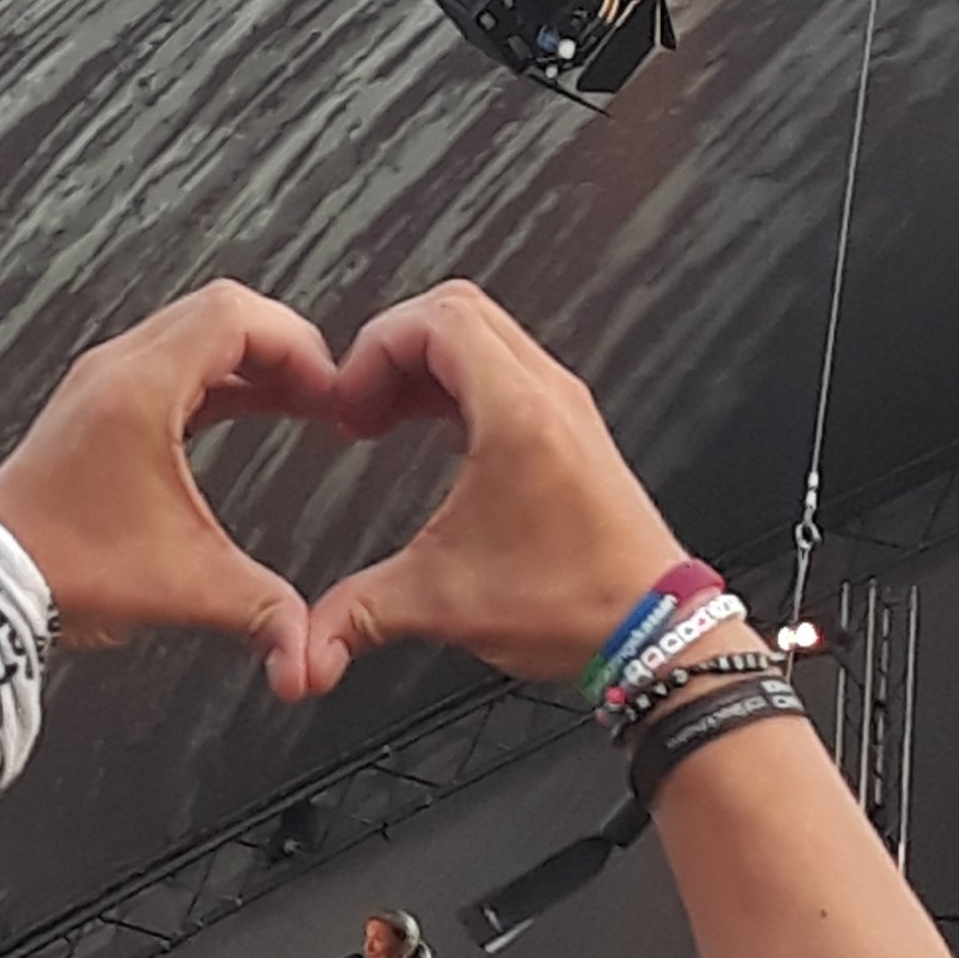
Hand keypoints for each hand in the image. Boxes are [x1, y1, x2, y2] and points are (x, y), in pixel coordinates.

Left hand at [0, 282, 336, 702]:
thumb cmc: (64, 569)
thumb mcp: (185, 587)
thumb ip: (262, 611)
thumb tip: (308, 652)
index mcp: (139, 390)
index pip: (235, 316)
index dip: (298, 343)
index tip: (330, 386)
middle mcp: (115, 372)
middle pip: (218, 314)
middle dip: (281, 348)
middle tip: (322, 391)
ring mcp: (99, 386)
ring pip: (190, 336)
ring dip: (247, 362)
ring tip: (296, 401)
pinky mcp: (92, 410)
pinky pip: (166, 367)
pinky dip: (213, 379)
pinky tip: (242, 411)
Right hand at [303, 283, 681, 689]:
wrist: (651, 633)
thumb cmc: (577, 605)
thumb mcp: (442, 604)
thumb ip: (359, 615)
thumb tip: (307, 646)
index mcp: (517, 415)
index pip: (437, 319)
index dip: (374, 348)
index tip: (348, 401)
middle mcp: (547, 396)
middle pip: (457, 311)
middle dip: (392, 349)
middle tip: (361, 403)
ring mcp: (563, 408)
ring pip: (484, 336)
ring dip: (424, 364)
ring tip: (386, 415)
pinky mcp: (569, 430)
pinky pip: (505, 371)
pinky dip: (457, 384)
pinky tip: (431, 433)